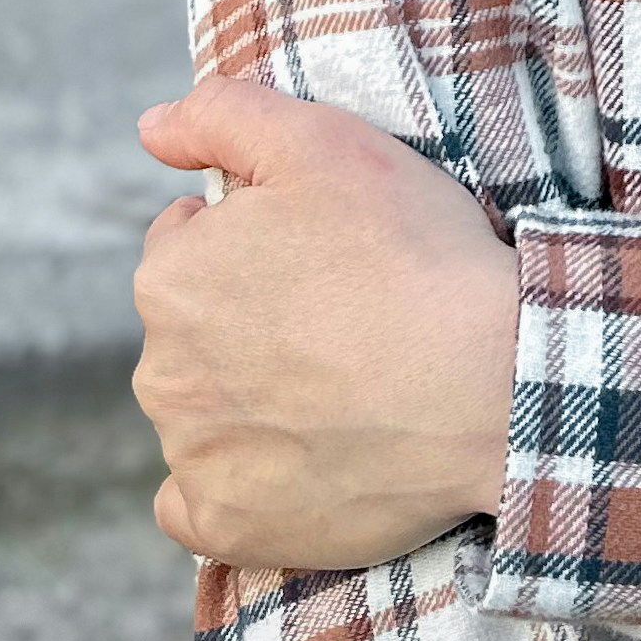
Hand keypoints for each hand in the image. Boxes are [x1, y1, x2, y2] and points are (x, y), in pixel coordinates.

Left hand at [132, 79, 519, 572]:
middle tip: (342, 314)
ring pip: (202, 413)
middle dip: (248, 317)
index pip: (190, 244)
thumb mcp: (323, 141)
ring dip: (248, 397)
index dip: (257, 237)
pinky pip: (198, 506)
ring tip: (341, 384)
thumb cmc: (411, 252)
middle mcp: (161, 372)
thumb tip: (149, 128)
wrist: (491, 381)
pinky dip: (234, 485)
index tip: (322, 251)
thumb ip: (221, 114)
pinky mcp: (230, 526)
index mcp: (171, 277)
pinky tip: (292, 461)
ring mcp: (193, 458)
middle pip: (193, 330)